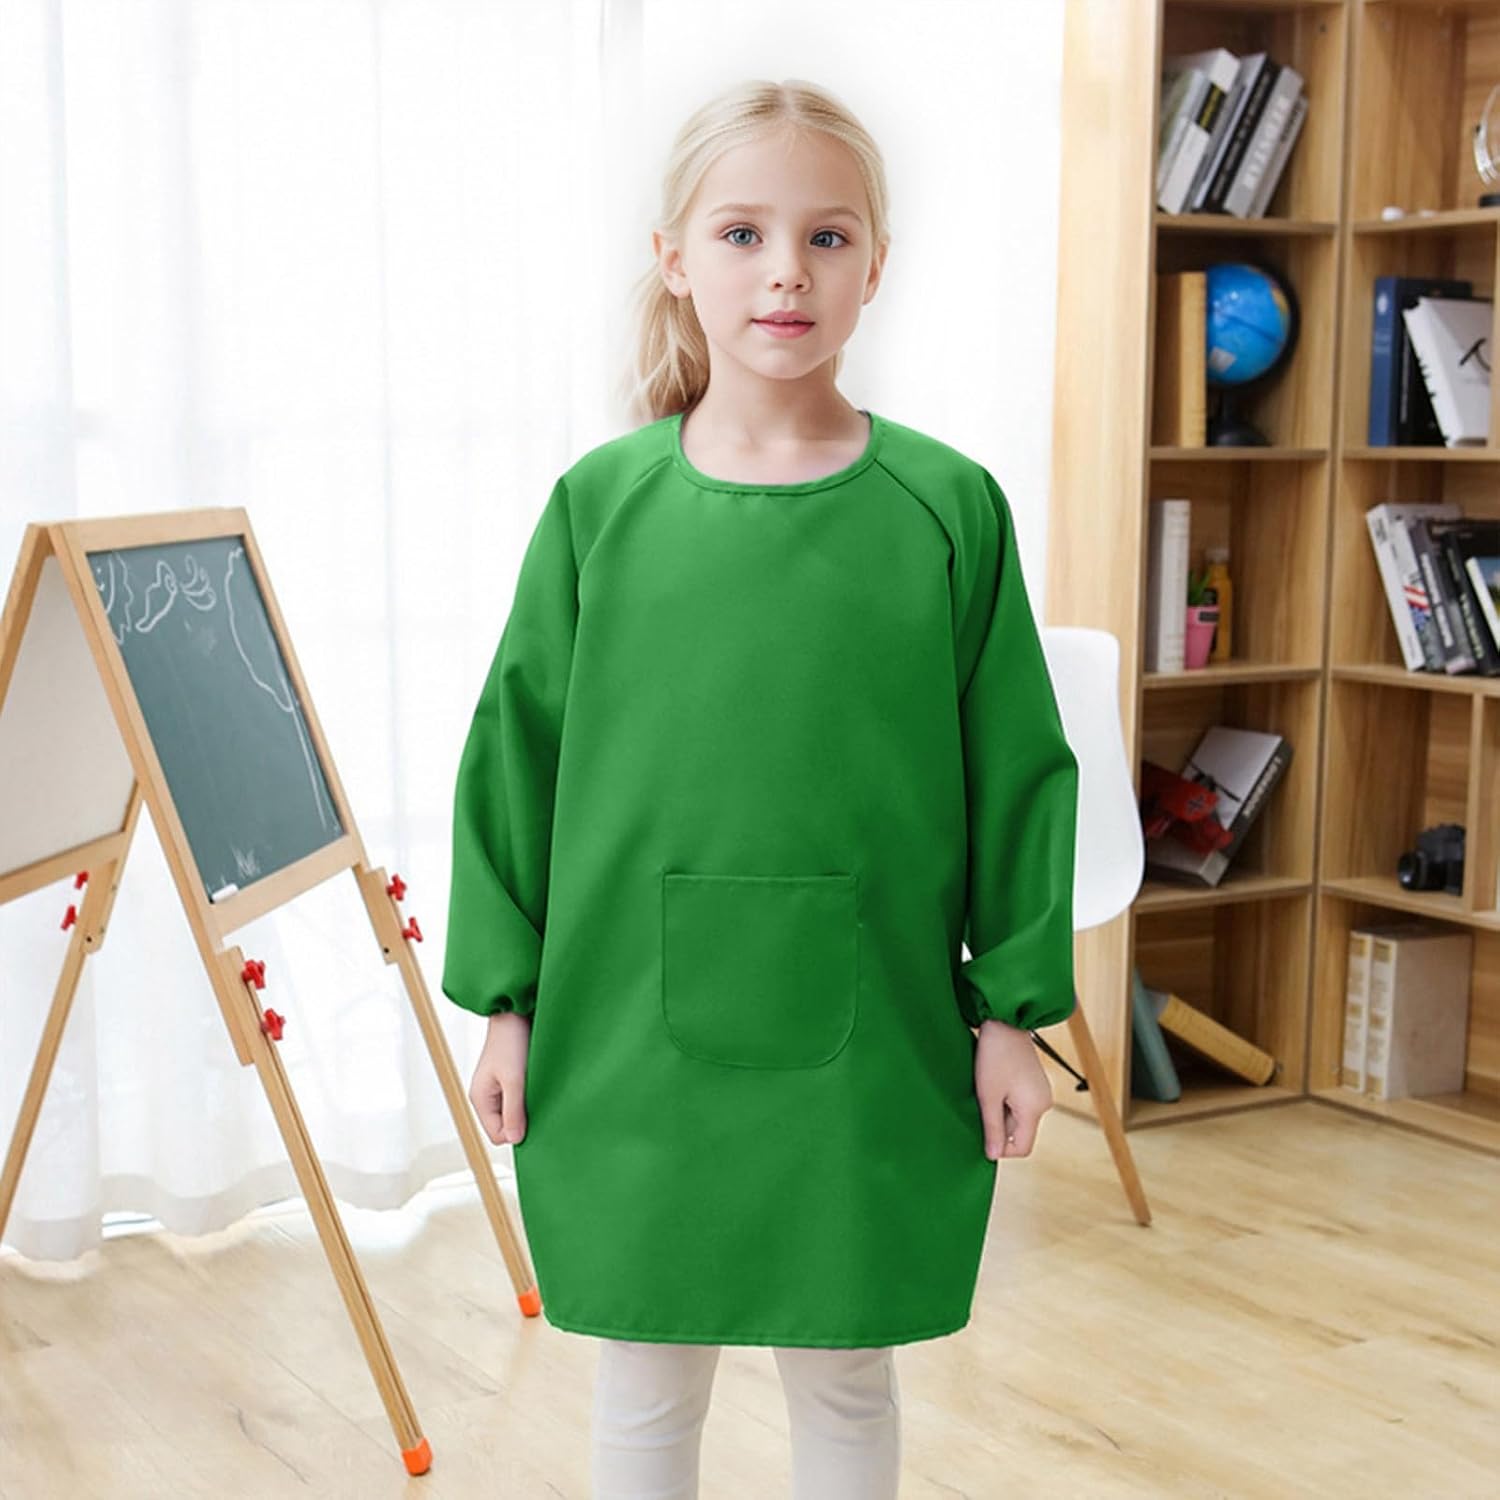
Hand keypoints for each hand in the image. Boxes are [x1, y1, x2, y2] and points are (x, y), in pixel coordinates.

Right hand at [469, 1011, 530, 1144]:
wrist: (515, 1012)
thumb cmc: (511, 1041)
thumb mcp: (514, 1079)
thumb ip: (513, 1111)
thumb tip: (515, 1139)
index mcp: (481, 1099)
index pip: (498, 1135)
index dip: (517, 1132)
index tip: (534, 1117)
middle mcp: (487, 1097)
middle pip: (506, 1126)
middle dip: (523, 1120)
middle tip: (538, 1103)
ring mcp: (497, 1088)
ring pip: (514, 1113)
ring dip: (528, 1107)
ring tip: (538, 1091)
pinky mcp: (509, 1079)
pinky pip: (519, 1099)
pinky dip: (530, 1096)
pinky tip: (538, 1085)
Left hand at [973, 1018, 1053, 1160]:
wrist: (1005, 1022)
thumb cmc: (994, 1056)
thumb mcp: (988, 1095)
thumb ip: (992, 1128)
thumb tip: (993, 1155)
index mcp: (1034, 1109)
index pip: (1022, 1148)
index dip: (1001, 1148)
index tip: (983, 1131)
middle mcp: (1043, 1103)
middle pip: (1020, 1132)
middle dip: (999, 1125)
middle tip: (983, 1103)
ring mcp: (1041, 1093)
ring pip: (1019, 1118)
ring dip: (1001, 1111)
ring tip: (989, 1090)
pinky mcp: (1035, 1084)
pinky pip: (1020, 1104)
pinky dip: (1006, 1101)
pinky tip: (995, 1084)